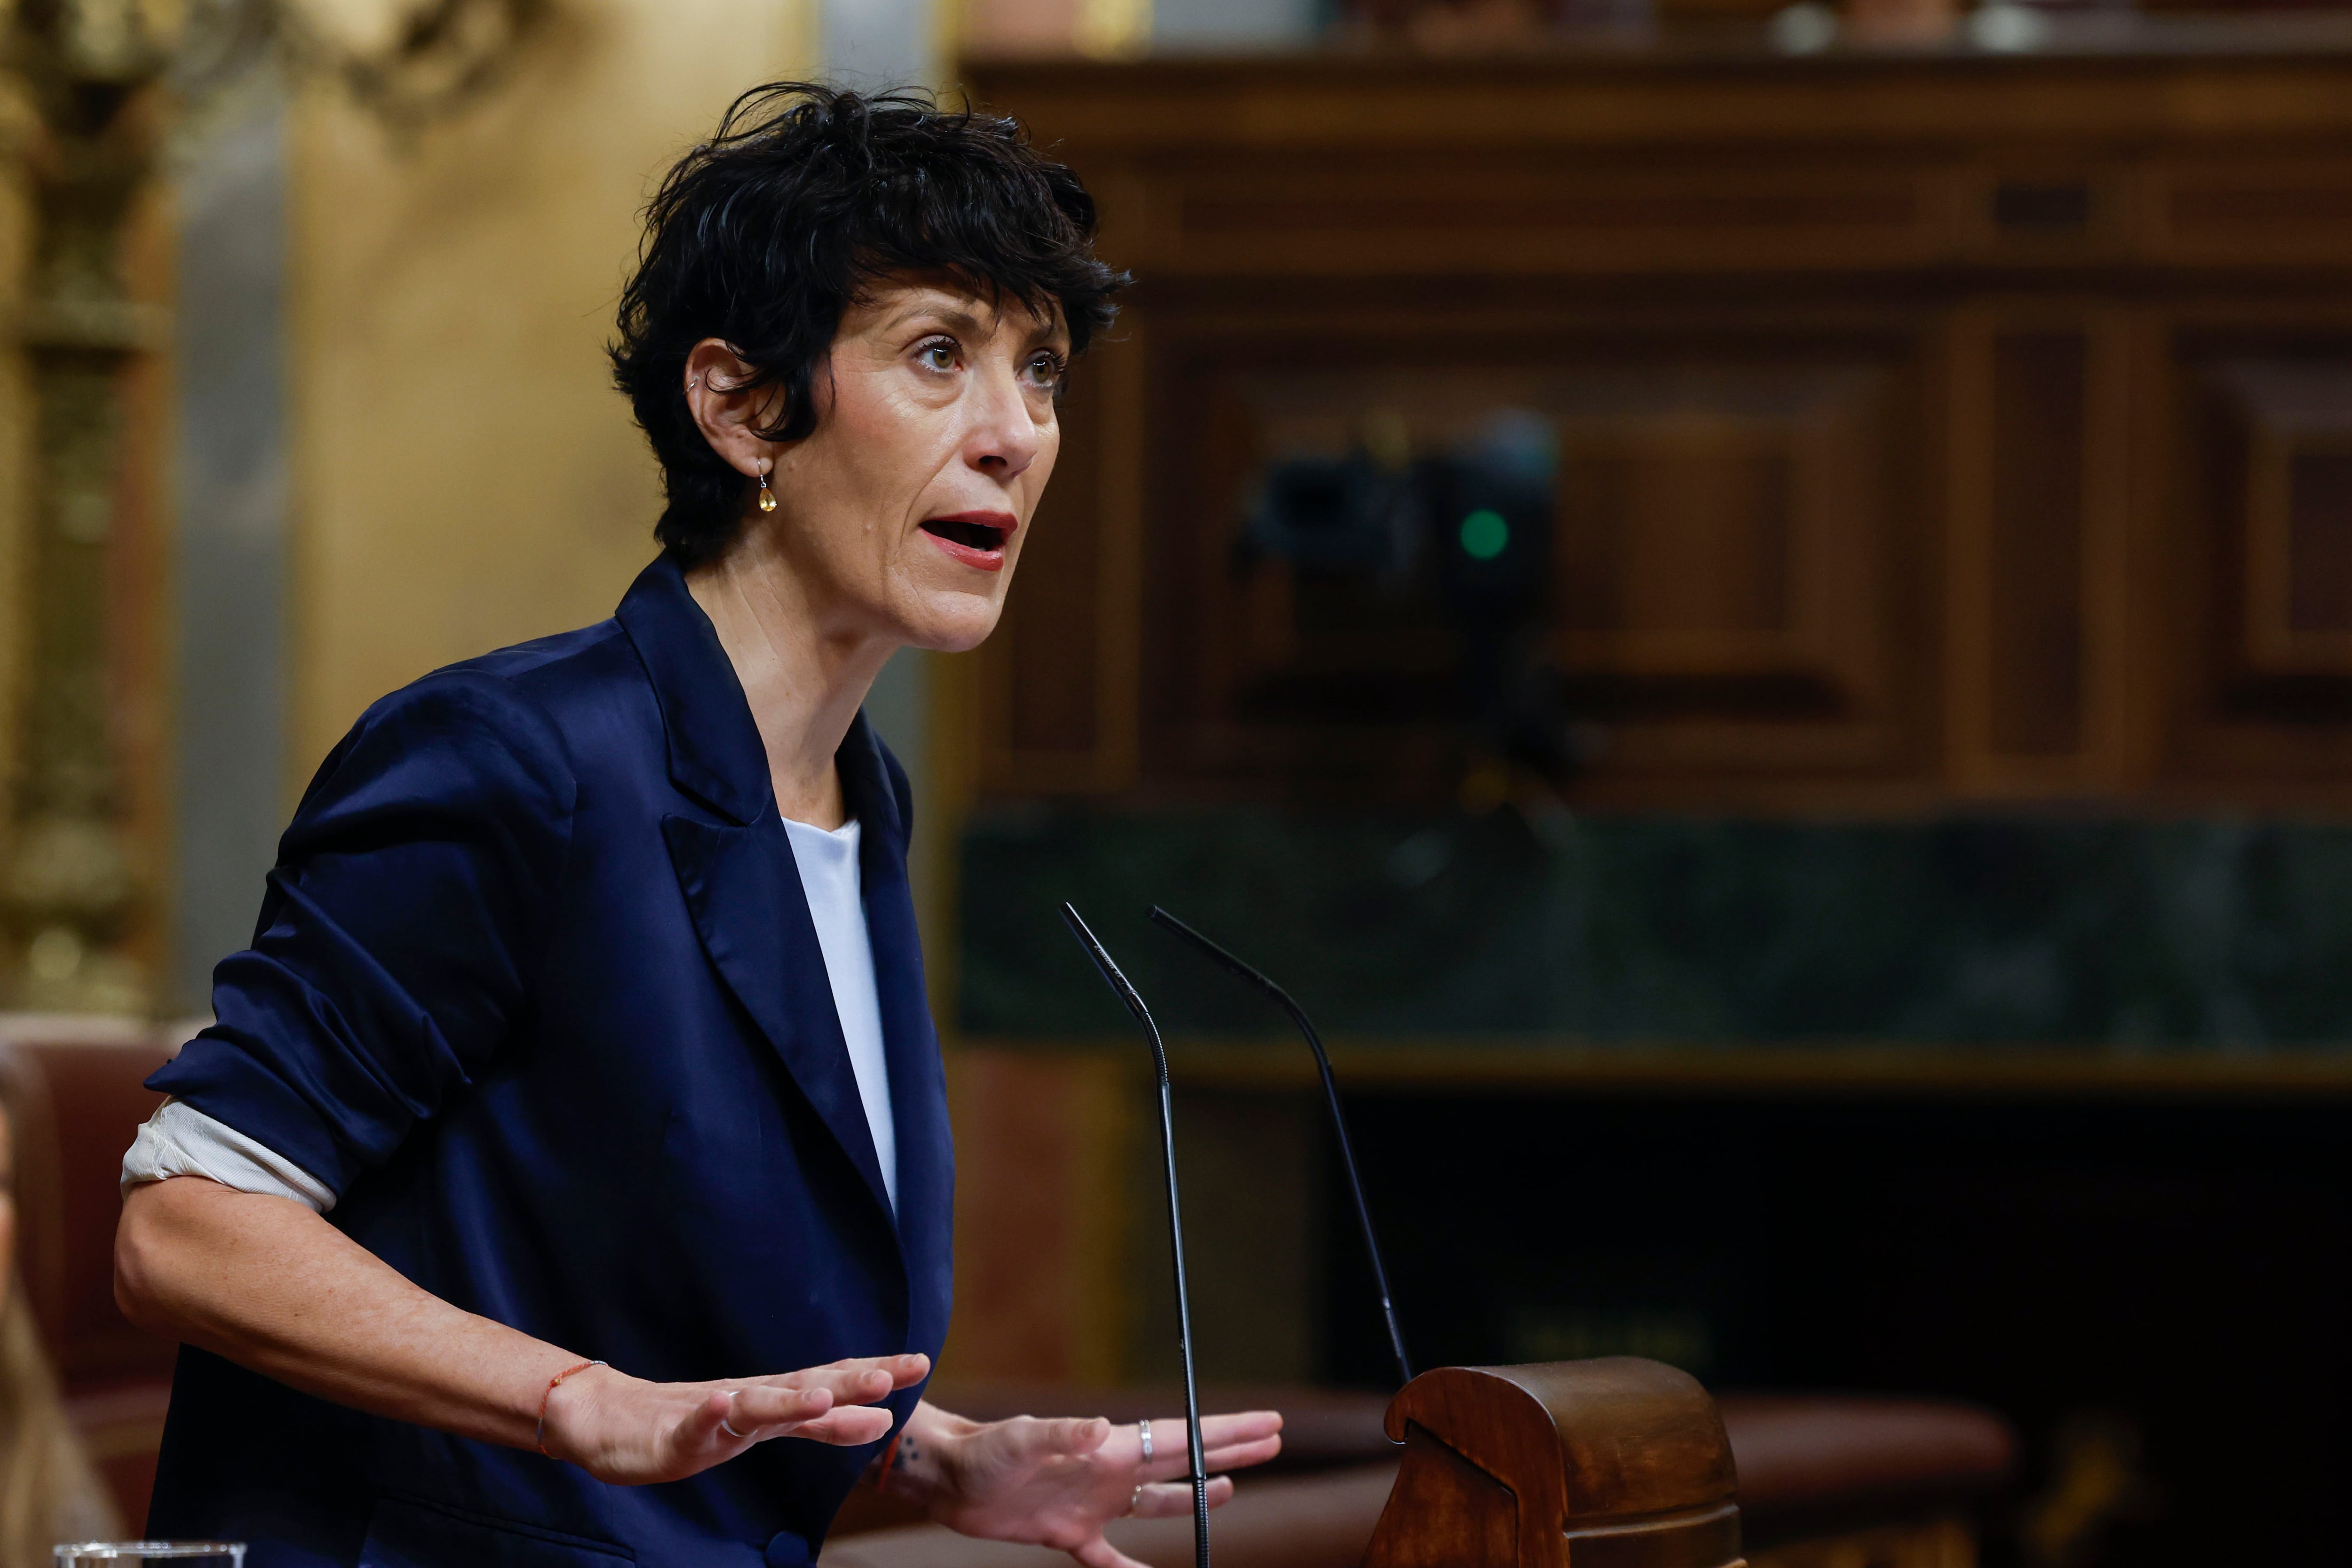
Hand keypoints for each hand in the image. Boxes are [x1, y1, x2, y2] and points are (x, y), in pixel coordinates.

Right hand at [542, 1352, 929, 1484]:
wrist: (614, 1421)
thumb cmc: (700, 1423)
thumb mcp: (770, 1427)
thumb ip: (824, 1424)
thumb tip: (882, 1418)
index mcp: (777, 1401)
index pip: (834, 1381)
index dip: (875, 1373)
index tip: (920, 1362)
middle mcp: (752, 1401)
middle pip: (806, 1387)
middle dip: (848, 1383)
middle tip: (890, 1375)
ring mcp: (713, 1417)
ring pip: (755, 1408)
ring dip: (787, 1402)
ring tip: (821, 1398)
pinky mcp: (673, 1437)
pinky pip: (693, 1426)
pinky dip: (709, 1414)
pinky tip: (721, 1404)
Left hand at [898, 1406, 1283, 1567]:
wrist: (949, 1478)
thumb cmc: (985, 1451)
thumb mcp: (1023, 1439)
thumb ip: (1064, 1435)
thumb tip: (1103, 1431)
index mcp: (1111, 1448)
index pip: (1183, 1438)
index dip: (1228, 1433)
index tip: (1269, 1425)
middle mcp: (1110, 1472)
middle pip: (1184, 1463)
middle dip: (1229, 1453)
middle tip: (1271, 1443)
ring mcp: (1093, 1504)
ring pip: (1160, 1503)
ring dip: (1195, 1497)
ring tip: (1230, 1490)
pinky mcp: (1069, 1534)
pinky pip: (1112, 1558)